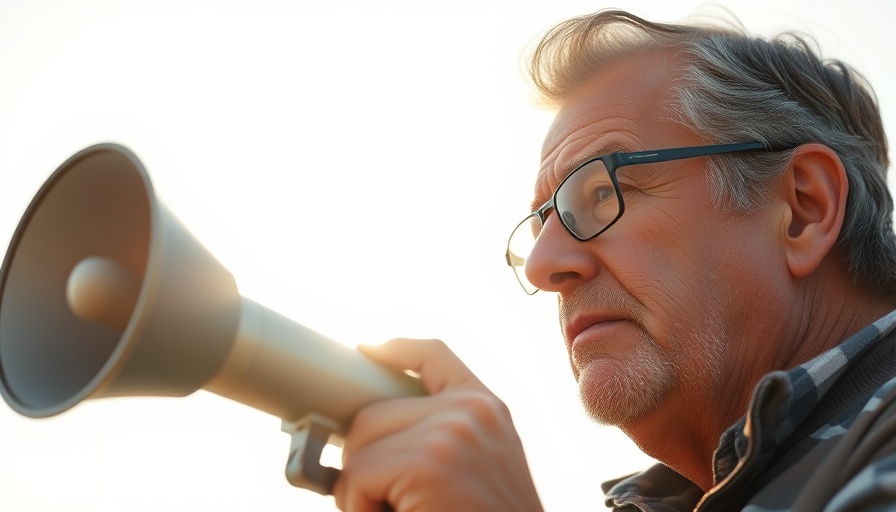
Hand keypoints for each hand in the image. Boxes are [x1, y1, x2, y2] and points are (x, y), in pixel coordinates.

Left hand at [333, 338, 543, 511]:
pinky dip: (359, 507)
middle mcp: (473, 410)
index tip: (366, 348)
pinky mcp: (429, 462)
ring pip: (360, 444)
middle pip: (375, 411)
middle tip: (375, 499)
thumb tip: (357, 431)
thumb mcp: (476, 468)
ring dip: (358, 488)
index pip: (434, 356)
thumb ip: (436, 438)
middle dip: (361, 458)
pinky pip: (357, 475)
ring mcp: (451, 431)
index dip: (395, 349)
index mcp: (487, 409)